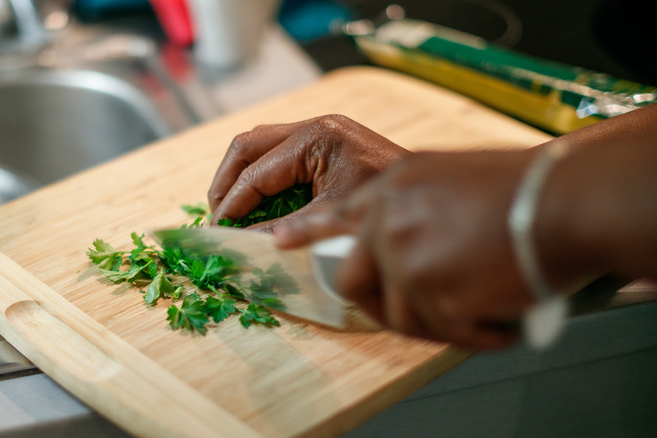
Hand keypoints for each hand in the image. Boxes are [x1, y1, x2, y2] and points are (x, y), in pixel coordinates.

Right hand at [208, 115, 407, 230]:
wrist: (431, 199)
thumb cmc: (386, 207)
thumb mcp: (330, 218)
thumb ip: (284, 229)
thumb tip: (243, 244)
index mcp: (316, 138)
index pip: (257, 171)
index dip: (232, 203)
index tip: (218, 230)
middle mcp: (315, 126)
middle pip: (248, 145)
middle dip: (227, 181)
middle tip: (218, 216)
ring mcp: (320, 130)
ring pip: (259, 144)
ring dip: (240, 175)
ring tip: (231, 208)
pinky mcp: (324, 141)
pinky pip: (277, 151)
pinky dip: (261, 174)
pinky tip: (259, 200)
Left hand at [275, 149, 552, 349]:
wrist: (563, 200)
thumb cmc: (523, 187)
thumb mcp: (450, 175)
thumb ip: (413, 203)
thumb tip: (400, 234)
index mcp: (392, 187)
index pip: (334, 214)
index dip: (307, 232)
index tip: (282, 243)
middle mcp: (387, 221)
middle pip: (352, 279)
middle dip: (375, 300)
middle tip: (407, 306)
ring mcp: (404, 258)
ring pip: (398, 314)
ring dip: (435, 319)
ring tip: (475, 307)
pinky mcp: (428, 294)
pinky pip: (437, 332)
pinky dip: (469, 332)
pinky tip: (495, 319)